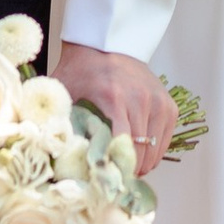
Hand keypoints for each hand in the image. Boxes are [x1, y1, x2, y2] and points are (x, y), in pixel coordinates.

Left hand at [57, 43, 179, 179]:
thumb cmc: (81, 71)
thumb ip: (59, 120)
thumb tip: (55, 156)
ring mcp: (158, 102)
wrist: (105, 44)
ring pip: (155, 152)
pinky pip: (164, 141)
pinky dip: (152, 152)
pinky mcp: (168, 106)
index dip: (113, 167)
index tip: (101, 179)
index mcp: (114, 98)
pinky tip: (136, 152)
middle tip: (111, 178)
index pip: (121, 145)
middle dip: (126, 171)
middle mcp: (141, 99)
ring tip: (123, 166)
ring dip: (141, 164)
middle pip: (140, 153)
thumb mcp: (64, 93)